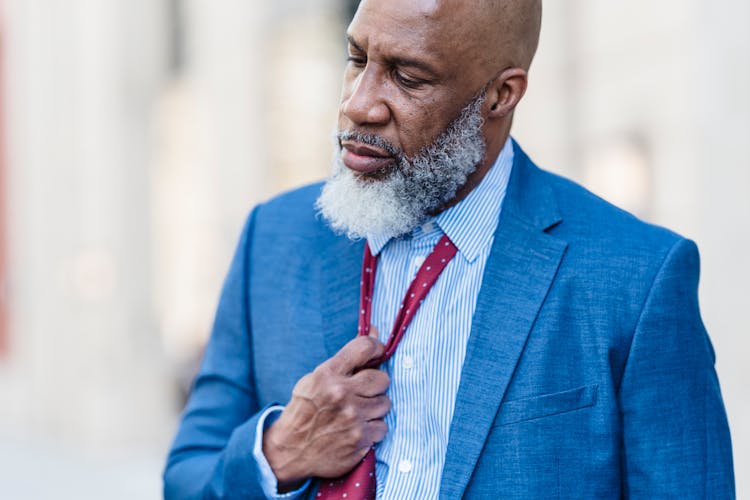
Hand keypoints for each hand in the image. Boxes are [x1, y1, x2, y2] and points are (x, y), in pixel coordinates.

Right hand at [262, 328, 390, 489]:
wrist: (289, 450)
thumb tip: (375, 332)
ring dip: (374, 408)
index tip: (377, 352)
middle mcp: (341, 394)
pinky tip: (357, 429)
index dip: (376, 347)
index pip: (365, 347)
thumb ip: (346, 359)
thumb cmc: (304, 410)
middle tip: (362, 391)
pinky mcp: (359, 439)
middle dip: (375, 384)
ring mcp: (352, 418)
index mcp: (327, 374)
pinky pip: (382, 427)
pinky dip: (372, 429)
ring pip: (385, 403)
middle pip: (382, 378)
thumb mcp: (316, 378)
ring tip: (357, 412)